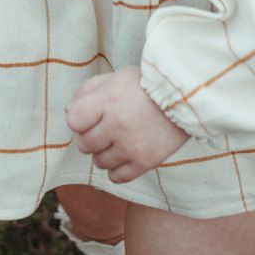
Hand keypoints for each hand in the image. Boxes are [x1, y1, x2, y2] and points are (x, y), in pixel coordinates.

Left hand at [65, 66, 189, 183]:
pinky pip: (117, 178)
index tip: (90, 115)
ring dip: (104, 153)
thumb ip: (88, 91)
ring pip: (99, 162)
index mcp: (107, 101)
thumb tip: (68, 112)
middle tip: (104, 129)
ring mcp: (130, 146)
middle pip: (84, 144)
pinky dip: (116, 170)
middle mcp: (116, 126)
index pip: (73, 121)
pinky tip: (124, 156)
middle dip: (90, 137)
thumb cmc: (147, 84)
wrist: (185, 97)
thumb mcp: (116, 77)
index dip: (79, 119)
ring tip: (117, 141)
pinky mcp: (145, 162)